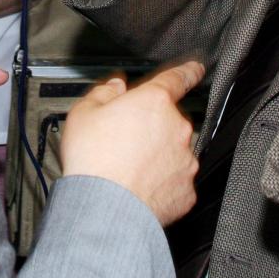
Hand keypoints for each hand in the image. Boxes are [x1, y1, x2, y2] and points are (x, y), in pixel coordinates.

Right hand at [60, 60, 202, 225]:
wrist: (104, 207)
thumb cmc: (93, 160)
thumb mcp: (83, 113)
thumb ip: (103, 94)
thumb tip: (114, 88)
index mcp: (154, 102)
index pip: (178, 78)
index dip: (187, 71)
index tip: (195, 69)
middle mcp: (176, 128)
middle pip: (168, 121)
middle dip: (152, 128)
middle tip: (124, 141)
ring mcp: (185, 160)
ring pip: (173, 152)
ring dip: (156, 156)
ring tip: (127, 169)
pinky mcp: (186, 190)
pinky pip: (174, 181)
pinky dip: (160, 183)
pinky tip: (138, 187)